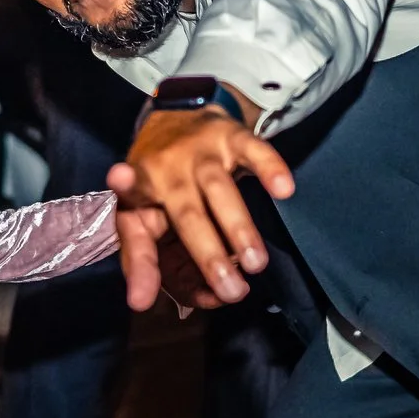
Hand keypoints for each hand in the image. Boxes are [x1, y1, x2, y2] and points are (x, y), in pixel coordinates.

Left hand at [108, 106, 293, 308]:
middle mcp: (165, 171)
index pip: (134, 233)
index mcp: (137, 195)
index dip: (138, 263)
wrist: (174, 114)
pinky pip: (252, 149)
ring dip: (238, 226)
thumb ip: (148, 263)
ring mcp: (199, 151)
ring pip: (218, 188)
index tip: (139, 299)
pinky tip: (284, 189)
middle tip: (232, 292)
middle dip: (208, 255)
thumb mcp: (141, 217)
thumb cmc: (157, 181)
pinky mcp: (230, 134)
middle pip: (187, 215)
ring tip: (256, 263)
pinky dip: (269, 166)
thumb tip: (155, 304)